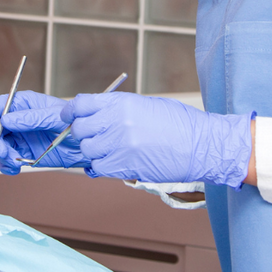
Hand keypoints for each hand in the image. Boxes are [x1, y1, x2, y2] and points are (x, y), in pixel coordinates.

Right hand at [0, 91, 82, 173]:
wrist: (86, 146)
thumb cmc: (74, 124)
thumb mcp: (55, 117)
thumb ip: (31, 118)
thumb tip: (6, 120)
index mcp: (23, 104)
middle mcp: (17, 120)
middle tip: (4, 152)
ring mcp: (19, 137)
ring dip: (1, 155)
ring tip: (15, 161)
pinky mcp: (22, 153)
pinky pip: (6, 160)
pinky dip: (6, 166)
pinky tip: (16, 168)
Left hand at [10, 92, 252, 185]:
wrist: (202, 145)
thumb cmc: (179, 124)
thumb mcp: (146, 105)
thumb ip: (118, 110)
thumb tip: (96, 116)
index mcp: (121, 103)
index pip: (80, 104)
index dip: (70, 112)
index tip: (68, 117)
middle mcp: (116, 122)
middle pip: (79, 129)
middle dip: (82, 134)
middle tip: (95, 138)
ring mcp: (119, 145)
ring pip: (87, 150)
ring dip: (94, 152)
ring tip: (110, 151)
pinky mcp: (125, 166)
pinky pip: (98, 168)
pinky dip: (101, 168)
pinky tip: (113, 164)